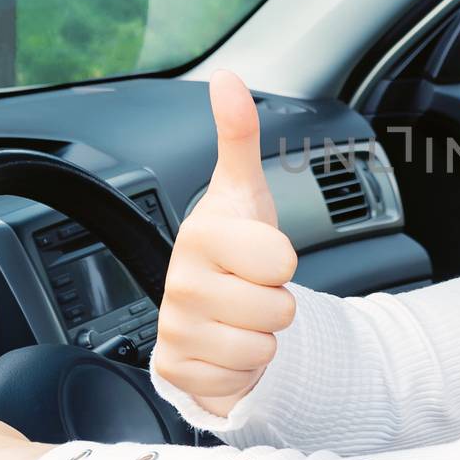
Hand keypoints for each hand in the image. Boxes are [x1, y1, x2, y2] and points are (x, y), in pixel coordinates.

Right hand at [151, 69, 299, 417]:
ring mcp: (176, 329)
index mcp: (200, 236)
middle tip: (252, 289)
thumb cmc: (234, 249)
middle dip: (276, 303)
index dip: (283, 262)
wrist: (209, 309)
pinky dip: (241, 370)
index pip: (279, 261)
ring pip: (261, 348)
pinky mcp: (177, 370)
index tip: (262, 254)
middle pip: (276, 309)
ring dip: (263, 338)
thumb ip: (240, 135)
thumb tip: (227, 80)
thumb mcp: (246, 192)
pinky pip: (238, 379)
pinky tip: (226, 346)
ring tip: (241, 316)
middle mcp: (180, 283)